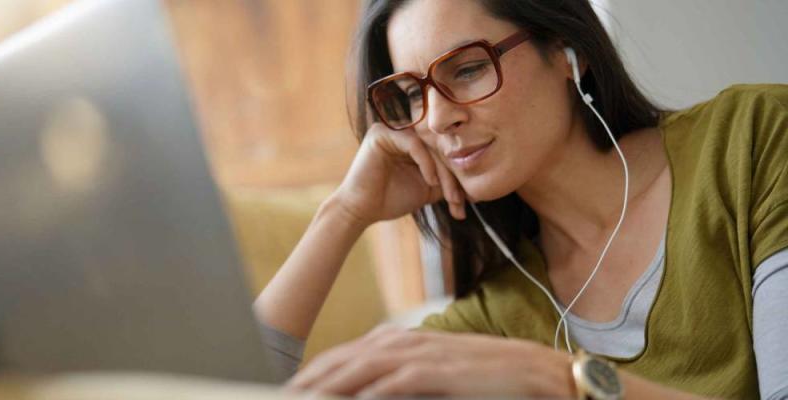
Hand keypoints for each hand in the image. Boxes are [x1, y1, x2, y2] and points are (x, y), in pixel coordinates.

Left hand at [286, 326, 574, 398]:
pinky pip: (401, 381)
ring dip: (331, 382)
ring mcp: (430, 354)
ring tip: (302, 395)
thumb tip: (370, 390)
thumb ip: (405, 377)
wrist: (545, 373)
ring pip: (366, 366)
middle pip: (349, 356)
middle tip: (283, 391)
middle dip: (314, 376)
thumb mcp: (441, 372)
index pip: (351, 352)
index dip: (319, 369)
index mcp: (409, 340)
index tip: (293, 385)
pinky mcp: (447, 372)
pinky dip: (373, 391)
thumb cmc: (491, 377)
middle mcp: (413, 341)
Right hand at [329, 123, 466, 227]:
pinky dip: (426, 163)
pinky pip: (414, 144)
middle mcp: (403, 132)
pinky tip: (430, 181)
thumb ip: (447, 183)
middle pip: (439, 150)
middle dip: (452, 179)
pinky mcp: (382, 133)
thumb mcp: (427, 189)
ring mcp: (392, 130)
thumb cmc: (390, 200)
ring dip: (443, 173)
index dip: (455, 178)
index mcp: (413, 143)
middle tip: (458, 202)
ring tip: (447, 195)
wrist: (362, 211)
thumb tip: (477, 188)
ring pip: (430, 147)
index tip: (461, 205)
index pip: (443, 154)